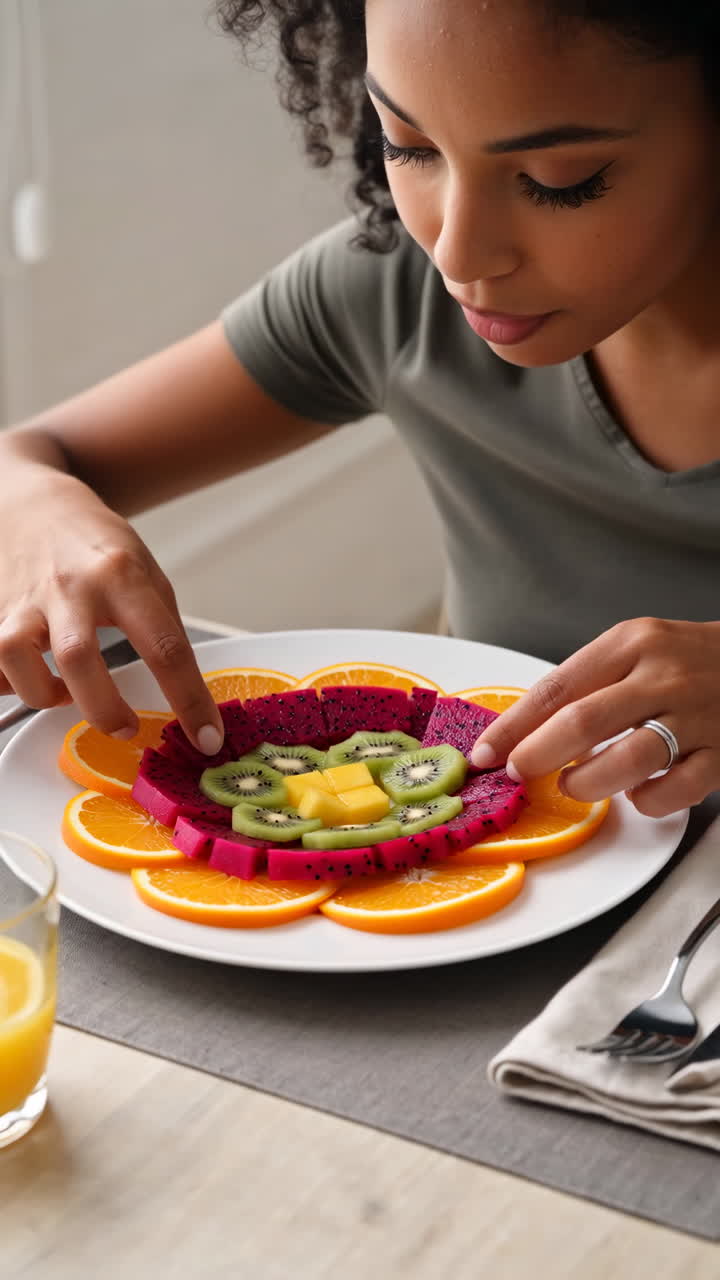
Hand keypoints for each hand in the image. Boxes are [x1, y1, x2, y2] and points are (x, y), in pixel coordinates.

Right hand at [0, 471, 223, 752]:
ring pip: (15, 659)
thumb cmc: (96, 546)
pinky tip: (27, 677)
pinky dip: (6, 681)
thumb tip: (186, 694)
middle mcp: (69, 587)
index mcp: (121, 576)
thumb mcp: (146, 574)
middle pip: (78, 658)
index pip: (164, 646)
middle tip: (127, 728)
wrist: (34, 504)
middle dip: (105, 710)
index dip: (189, 699)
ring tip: (68, 694)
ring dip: (44, 694)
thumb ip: (163, 629)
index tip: (207, 738)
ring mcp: (23, 599)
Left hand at [470, 617, 719, 816]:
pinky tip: (637, 793)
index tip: (485, 753)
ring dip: (587, 783)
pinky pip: (673, 792)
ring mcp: (696, 717)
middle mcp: (662, 676)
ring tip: (573, 785)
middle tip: (518, 773)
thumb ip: (588, 683)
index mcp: (631, 644)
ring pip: (627, 761)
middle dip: (537, 755)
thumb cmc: (685, 659)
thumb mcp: (635, 648)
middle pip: (582, 723)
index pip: (557, 688)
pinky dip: (645, 801)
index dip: (514, 726)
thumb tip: (523, 732)